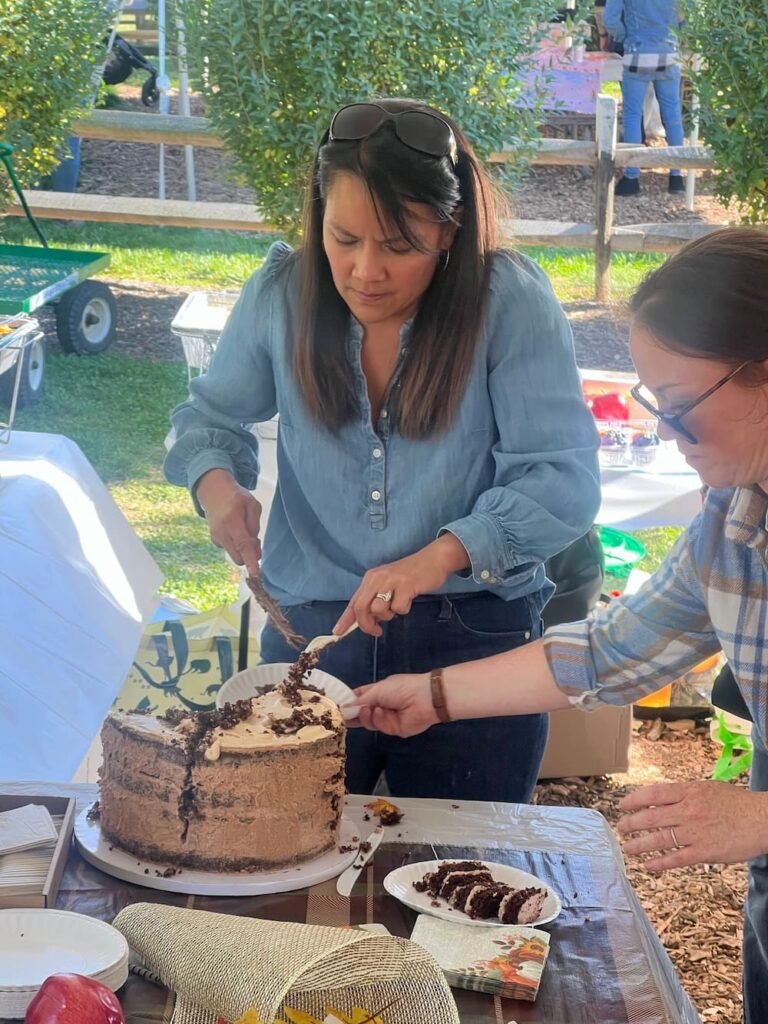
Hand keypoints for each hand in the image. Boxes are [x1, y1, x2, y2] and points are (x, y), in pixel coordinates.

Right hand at [196, 469, 262, 575]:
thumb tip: (255, 550)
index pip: (243, 545)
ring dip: (243, 549)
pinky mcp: (215, 541)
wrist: (213, 491)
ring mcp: (216, 538)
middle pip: (239, 557)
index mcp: (232, 521)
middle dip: (249, 554)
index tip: (255, 573)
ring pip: (235, 554)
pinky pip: (230, 549)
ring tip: (243, 529)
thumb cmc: (236, 497)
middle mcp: (221, 532)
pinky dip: (236, 545)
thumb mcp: (252, 505)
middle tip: (254, 538)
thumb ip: (254, 526)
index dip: (250, 560)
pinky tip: (235, 530)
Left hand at [334, 535, 468, 636]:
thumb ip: (376, 598)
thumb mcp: (388, 583)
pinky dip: (404, 609)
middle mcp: (378, 578)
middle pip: (361, 607)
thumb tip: (368, 620)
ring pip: (379, 609)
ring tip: (397, 606)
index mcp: (371, 578)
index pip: (353, 601)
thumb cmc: (411, 574)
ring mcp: (391, 581)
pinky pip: (399, 608)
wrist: (434, 559)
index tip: (337, 632)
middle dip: (366, 624)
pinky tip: (409, 599)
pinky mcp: (406, 586)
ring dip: (388, 615)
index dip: (345, 618)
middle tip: (376, 631)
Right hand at [347, 673, 435, 736]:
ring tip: (366, 710)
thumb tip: (343, 708)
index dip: (347, 701)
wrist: (425, 699)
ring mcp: (386, 718)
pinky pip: (379, 726)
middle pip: (360, 712)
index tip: (334, 706)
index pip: (357, 697)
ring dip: (365, 716)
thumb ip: (360, 700)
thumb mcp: (377, 689)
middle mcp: (380, 705)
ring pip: (368, 722)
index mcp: (377, 691)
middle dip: (351, 713)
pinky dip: (378, 720)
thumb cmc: (401, 687)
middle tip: (339, 716)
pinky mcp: (393, 729)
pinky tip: (380, 712)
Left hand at [618, 780, 767, 870]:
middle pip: (650, 817)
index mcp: (688, 792)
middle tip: (620, 828)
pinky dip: (659, 862)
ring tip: (627, 848)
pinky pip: (676, 858)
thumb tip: (662, 798)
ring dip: (639, 844)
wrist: (762, 820)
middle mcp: (688, 811)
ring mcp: (695, 832)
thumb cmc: (736, 803)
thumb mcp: (707, 789)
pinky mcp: (704, 852)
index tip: (622, 806)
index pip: (652, 794)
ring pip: (658, 839)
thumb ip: (685, 793)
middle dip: (631, 823)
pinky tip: (648, 865)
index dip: (633, 800)